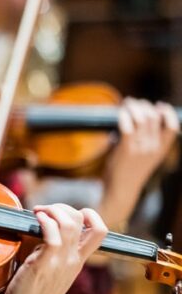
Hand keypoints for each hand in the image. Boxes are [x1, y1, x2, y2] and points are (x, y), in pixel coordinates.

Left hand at [0, 204, 106, 293]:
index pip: (99, 231)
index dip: (89, 214)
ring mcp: (60, 263)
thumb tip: (41, 232)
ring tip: (37, 211)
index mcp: (77, 262)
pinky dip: (44, 221)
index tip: (66, 211)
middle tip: (43, 210)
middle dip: (63, 207)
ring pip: (69, 223)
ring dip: (53, 210)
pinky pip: (52, 235)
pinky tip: (34, 219)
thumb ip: (51, 253)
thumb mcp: (49, 272)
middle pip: (84, 221)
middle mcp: (73, 261)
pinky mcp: (44, 264)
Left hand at [100, 98, 178, 227]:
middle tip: (134, 102)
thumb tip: (130, 121)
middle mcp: (153, 147)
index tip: (159, 105)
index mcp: (160, 150)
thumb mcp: (142, 157)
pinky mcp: (126, 149)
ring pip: (142, 118)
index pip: (173, 127)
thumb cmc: (127, 173)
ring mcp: (140, 148)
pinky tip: (120, 111)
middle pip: (155, 117)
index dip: (168, 113)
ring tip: (126, 104)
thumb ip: (141, 140)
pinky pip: (127, 125)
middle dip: (145, 106)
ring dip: (134, 107)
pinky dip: (124, 114)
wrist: (120, 191)